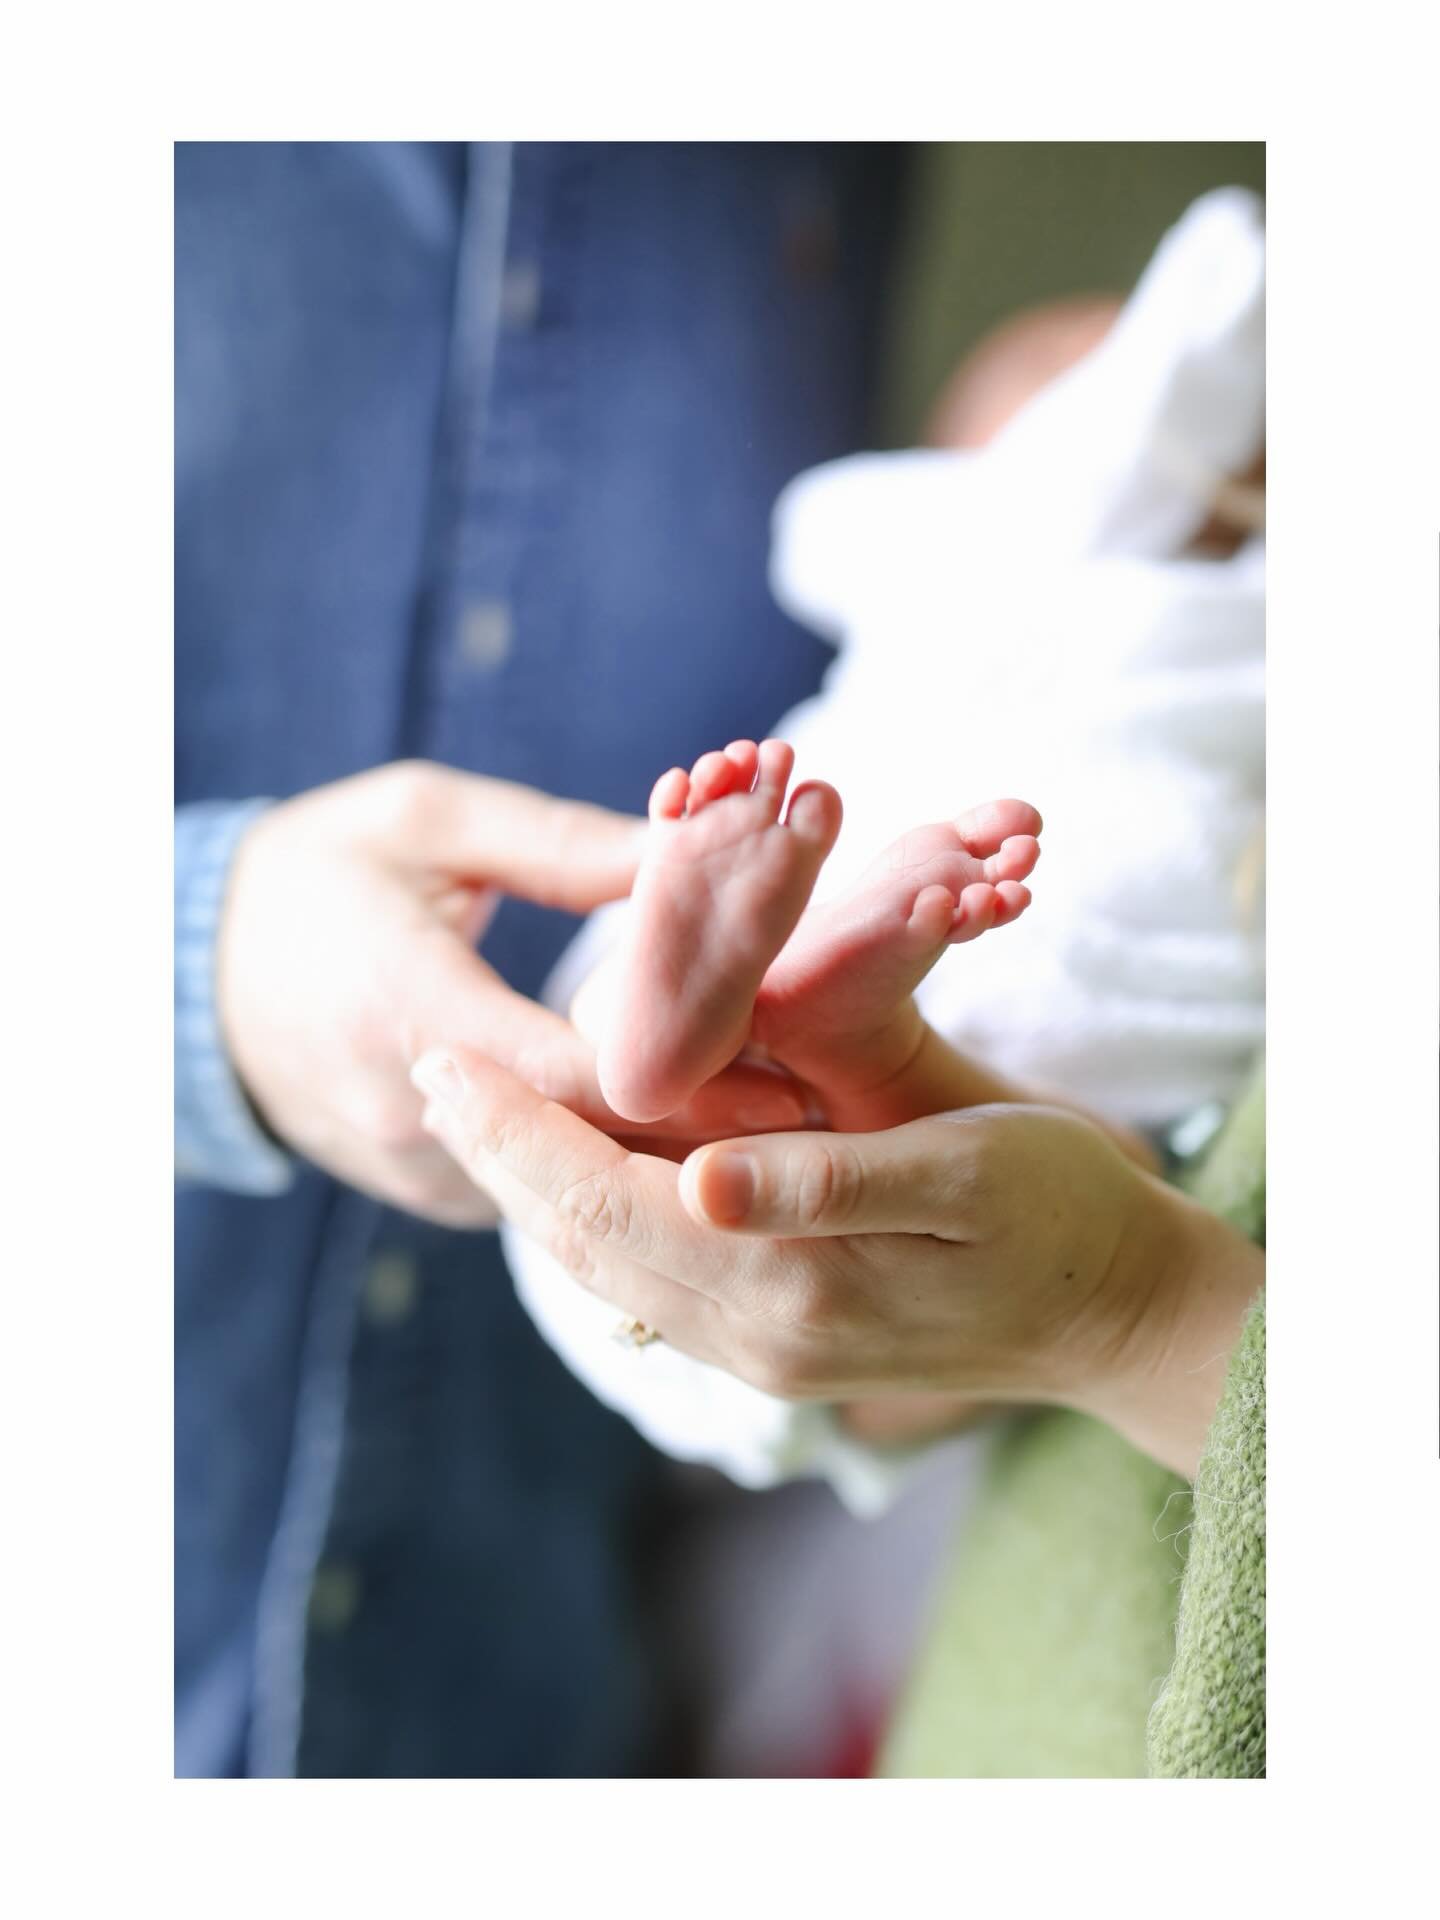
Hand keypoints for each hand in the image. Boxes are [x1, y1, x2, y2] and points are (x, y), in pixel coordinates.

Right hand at [216, 762, 809, 1223]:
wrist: (190, 977)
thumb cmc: (314, 873)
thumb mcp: (426, 821)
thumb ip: (561, 844)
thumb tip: (693, 844)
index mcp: (408, 1003)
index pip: (578, 1070)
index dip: (693, 1077)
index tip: (794, 1076)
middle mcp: (411, 1108)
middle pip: (592, 1147)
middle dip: (705, 1129)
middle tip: (815, 1110)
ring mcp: (412, 1166)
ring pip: (571, 1185)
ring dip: (663, 1155)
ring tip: (772, 1122)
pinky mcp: (424, 1190)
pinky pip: (538, 1195)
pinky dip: (606, 1167)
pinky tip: (683, 1140)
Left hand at [412, 1046, 1261, 1474]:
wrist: (1118, 1313)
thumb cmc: (1056, 1213)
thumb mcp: (960, 1171)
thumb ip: (821, 1185)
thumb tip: (692, 1179)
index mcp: (791, 1283)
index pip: (609, 1203)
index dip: (521, 1129)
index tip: (446, 1061)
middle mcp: (758, 1335)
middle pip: (587, 1242)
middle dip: (503, 1155)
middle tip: (430, 1074)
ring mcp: (767, 1351)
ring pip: (612, 1268)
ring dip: (537, 1189)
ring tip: (479, 1114)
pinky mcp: (784, 1344)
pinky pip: (657, 1282)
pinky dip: (598, 1219)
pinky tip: (577, 1174)